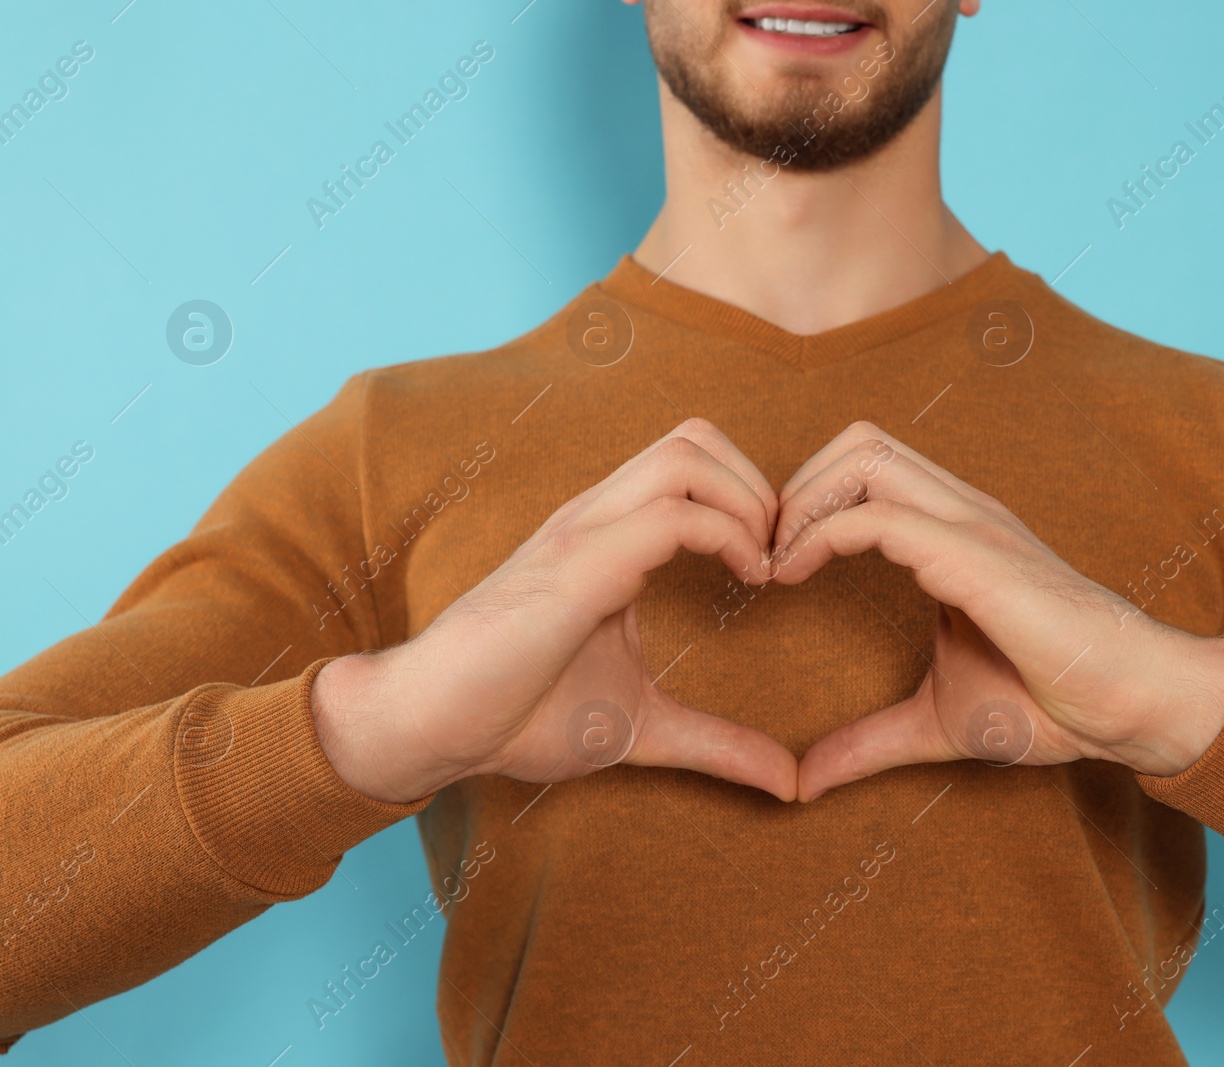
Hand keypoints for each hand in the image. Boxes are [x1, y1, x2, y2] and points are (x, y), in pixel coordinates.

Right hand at [311, 419, 798, 803]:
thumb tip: (787, 782)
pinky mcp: (576, 566)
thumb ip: (717, 743)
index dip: (752, 499)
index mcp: (608, 536)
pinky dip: (727, 536)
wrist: (428, 725)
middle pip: (695, 436)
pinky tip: (749, 583)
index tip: (782, 569)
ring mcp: (583, 533)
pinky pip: (668, 517)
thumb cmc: (516, 713)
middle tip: (782, 557)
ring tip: (765, 566)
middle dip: (760, 485)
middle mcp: (596, 517)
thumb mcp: (642, 727)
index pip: (692, 462)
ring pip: (686, 456)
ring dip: (748, 501)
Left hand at [769, 423, 1223, 801]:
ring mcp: (970, 526)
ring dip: (803, 499)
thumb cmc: (1053, 703)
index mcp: (954, 533)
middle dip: (796, 486)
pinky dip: (821, 537)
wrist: (1133, 706)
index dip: (807, 503)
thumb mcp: (935, 721)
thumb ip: (867, 742)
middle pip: (857, 440)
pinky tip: (793, 580)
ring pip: (864, 454)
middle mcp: (960, 512)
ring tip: (775, 565)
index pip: (864, 469)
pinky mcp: (974, 557)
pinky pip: (880, 517)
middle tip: (764, 558)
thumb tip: (805, 782)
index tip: (770, 570)